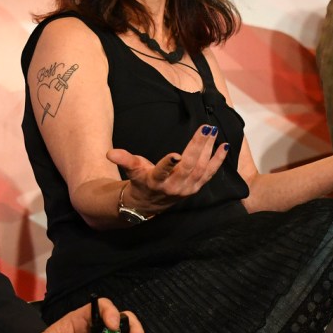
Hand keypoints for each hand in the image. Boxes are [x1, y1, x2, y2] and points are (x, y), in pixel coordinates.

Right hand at [107, 123, 230, 214]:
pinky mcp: (196, 188)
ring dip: (209, 150)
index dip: (168, 165)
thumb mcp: (132, 170)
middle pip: (188, 167)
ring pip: (201, 169)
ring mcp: (187, 189)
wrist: (150, 204)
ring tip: (213, 131)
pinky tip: (223, 146)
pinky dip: (218, 161)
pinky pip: (209, 174)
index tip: (176, 154)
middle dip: (198, 147)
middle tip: (206, 128)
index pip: (162, 173)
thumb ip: (124, 160)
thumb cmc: (141, 181)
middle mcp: (173, 187)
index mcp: (155, 182)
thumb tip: (109, 153)